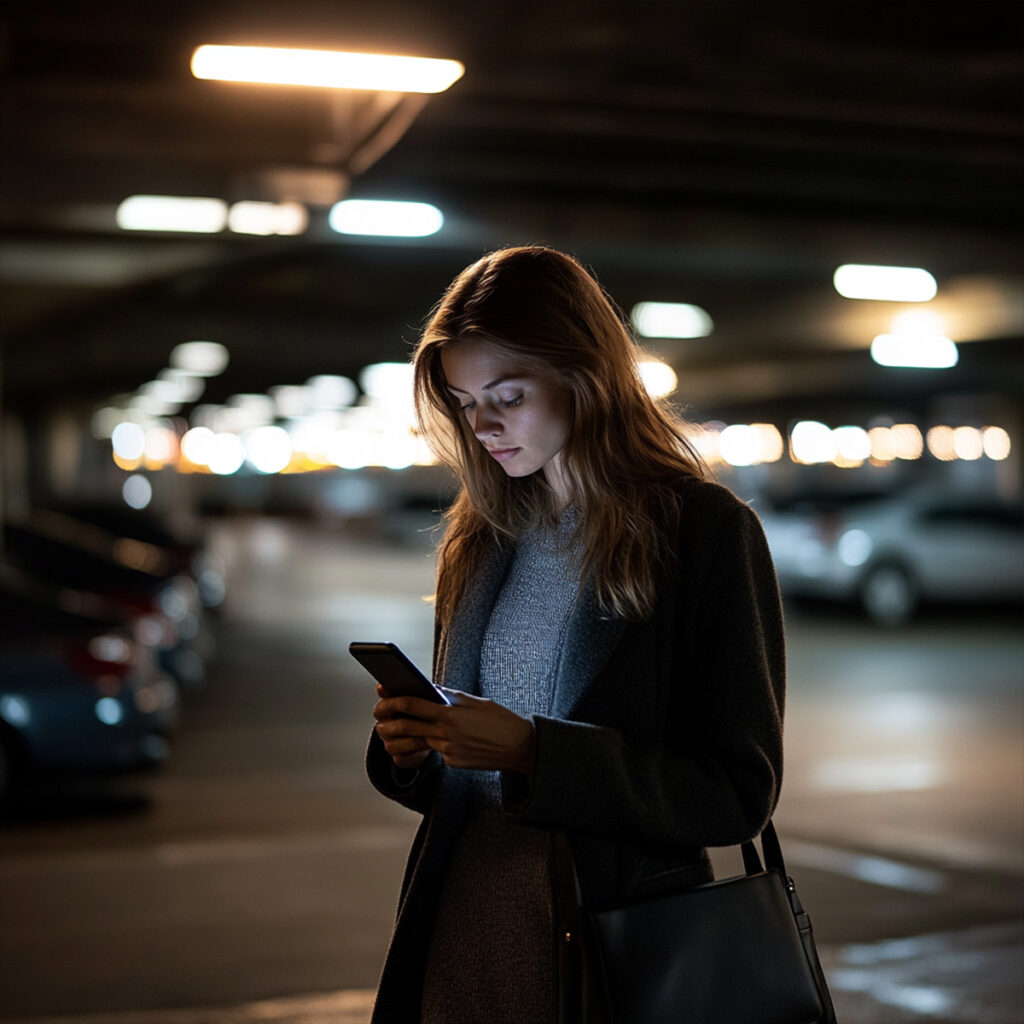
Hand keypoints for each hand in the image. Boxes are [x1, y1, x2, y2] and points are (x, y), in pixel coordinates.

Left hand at [373, 687, 535, 774]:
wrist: (521, 748)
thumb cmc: (500, 720)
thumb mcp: (476, 702)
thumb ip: (450, 697)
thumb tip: (430, 690)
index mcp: (450, 714)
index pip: (412, 705)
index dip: (392, 701)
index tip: (381, 697)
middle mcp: (446, 734)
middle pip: (406, 728)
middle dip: (387, 723)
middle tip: (378, 720)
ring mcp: (448, 751)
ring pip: (414, 745)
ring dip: (396, 741)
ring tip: (388, 736)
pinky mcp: (453, 762)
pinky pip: (435, 751)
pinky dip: (429, 744)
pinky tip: (428, 740)